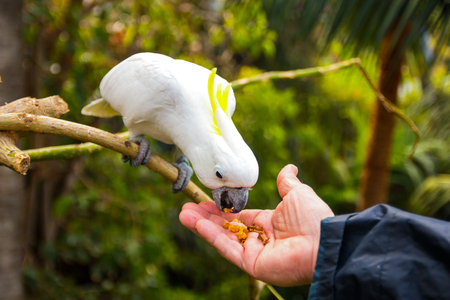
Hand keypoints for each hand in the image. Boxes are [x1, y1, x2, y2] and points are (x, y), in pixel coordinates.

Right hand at [179, 164, 333, 285]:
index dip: (222, 209)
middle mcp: (259, 239)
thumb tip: (288, 168)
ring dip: (202, 225)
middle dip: (206, 217)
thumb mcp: (298, 194)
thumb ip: (287, 183)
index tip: (205, 200)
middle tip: (187, 207)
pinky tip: (194, 222)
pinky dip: (209, 235)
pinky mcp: (250, 264)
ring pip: (222, 238)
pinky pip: (226, 248)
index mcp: (270, 223)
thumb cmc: (313, 218)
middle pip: (227, 227)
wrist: (322, 242)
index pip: (239, 216)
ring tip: (183, 213)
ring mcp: (254, 252)